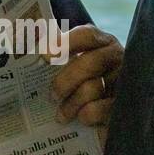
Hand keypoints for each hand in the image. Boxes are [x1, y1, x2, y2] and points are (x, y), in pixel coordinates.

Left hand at [46, 24, 122, 139]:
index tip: (45, 56)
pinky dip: (86, 115)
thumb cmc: (84, 86)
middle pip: (89, 63)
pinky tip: (81, 119)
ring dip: (71, 104)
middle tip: (51, 96)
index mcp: (103, 43)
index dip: (66, 43)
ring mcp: (125, 81)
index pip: (87, 35)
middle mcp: (117, 58)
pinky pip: (101, 110)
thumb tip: (26, 39)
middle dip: (64, 81)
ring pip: (92, 88)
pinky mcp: (127, 106)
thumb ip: (57, 53)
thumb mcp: (72, 66)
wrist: (112, 120)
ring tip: (61, 115)